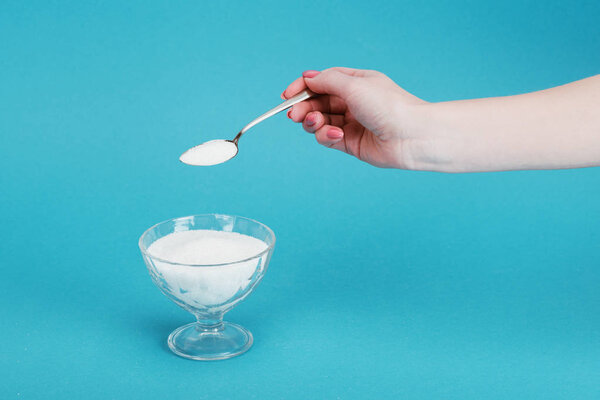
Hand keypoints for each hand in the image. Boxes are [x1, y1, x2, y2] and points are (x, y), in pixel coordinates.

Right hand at [283, 67, 426, 168]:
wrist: (411, 136)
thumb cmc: (388, 106)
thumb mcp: (354, 85)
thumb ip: (326, 81)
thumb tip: (307, 78)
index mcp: (355, 82)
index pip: (322, 82)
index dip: (302, 87)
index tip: (286, 96)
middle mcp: (353, 102)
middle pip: (317, 103)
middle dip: (303, 108)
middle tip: (293, 115)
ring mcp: (351, 123)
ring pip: (320, 122)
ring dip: (313, 123)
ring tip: (316, 123)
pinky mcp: (350, 143)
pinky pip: (328, 138)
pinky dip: (326, 136)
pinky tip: (335, 135)